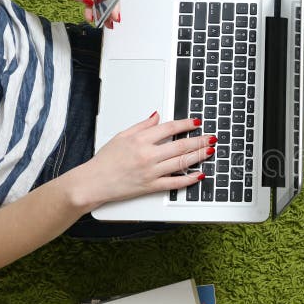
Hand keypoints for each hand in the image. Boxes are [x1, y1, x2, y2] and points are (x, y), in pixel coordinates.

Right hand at [72, 113, 215, 208]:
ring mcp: (150, 172)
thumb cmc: (105, 161)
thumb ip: (142, 126)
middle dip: (199, 140)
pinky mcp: (151, 187)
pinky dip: (189, 179)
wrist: (93, 183)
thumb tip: (157, 116)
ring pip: (181, 162)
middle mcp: (147, 155)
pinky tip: (199, 174)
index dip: (186, 124)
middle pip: (180, 145)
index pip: (169, 128)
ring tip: (210, 151)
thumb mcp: (122, 136)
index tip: (196, 123)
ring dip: (198, 156)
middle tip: (211, 137)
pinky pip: (174, 183)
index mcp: (140, 140)